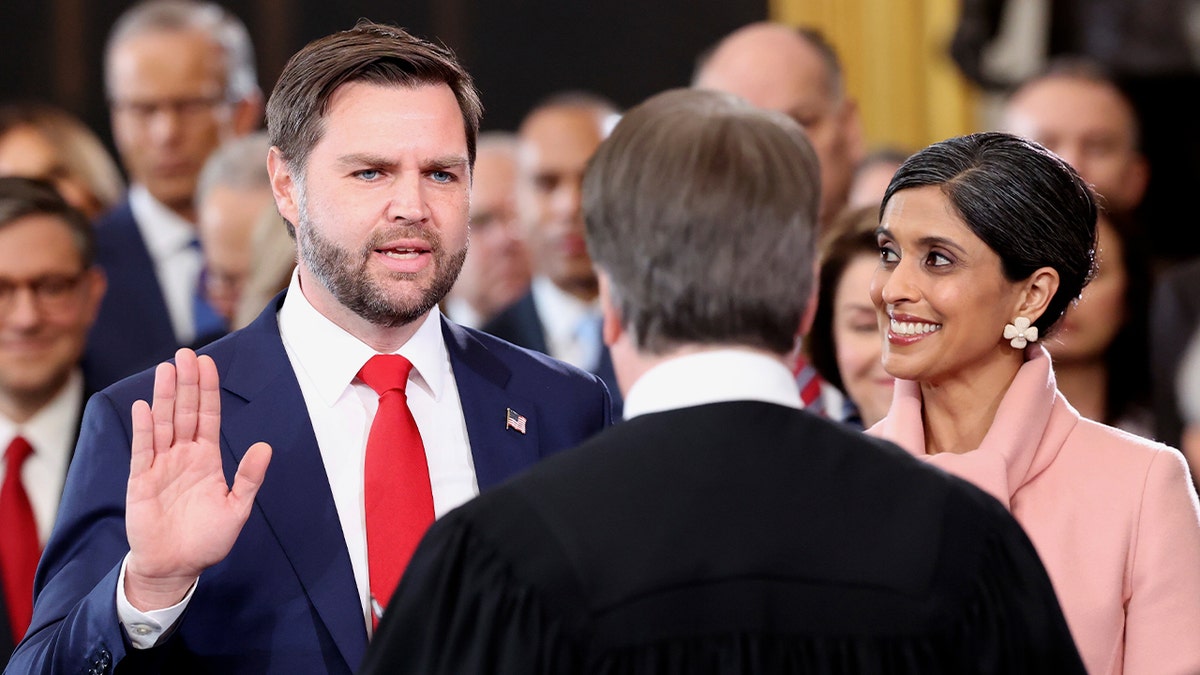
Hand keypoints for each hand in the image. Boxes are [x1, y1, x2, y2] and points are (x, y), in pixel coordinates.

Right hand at [124, 348, 271, 610]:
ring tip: (167, 369)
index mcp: (206, 459)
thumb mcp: (237, 508)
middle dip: (187, 383)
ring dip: (166, 397)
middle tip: (186, 353)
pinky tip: (145, 406)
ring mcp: (161, 466)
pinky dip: (145, 429)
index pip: (207, 416)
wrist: (176, 567)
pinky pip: (143, 450)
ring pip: (164, 424)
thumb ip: (248, 477)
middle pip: (185, 412)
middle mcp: (183, 456)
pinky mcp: (142, 481)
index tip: (207, 363)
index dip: (208, 390)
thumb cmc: (207, 539)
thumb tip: (264, 446)